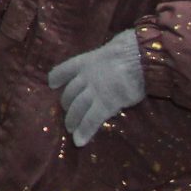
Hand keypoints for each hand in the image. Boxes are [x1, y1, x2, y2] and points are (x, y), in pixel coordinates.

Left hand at [48, 28, 145, 145]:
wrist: (139, 57)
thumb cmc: (132, 50)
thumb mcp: (113, 49)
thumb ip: (107, 59)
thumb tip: (114, 57)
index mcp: (85, 61)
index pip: (64, 70)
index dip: (56, 78)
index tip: (52, 84)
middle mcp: (85, 77)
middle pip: (69, 93)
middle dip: (66, 105)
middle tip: (67, 114)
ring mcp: (94, 91)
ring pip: (77, 108)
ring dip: (72, 120)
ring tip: (70, 129)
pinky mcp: (105, 104)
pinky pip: (92, 120)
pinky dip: (84, 131)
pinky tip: (79, 141)